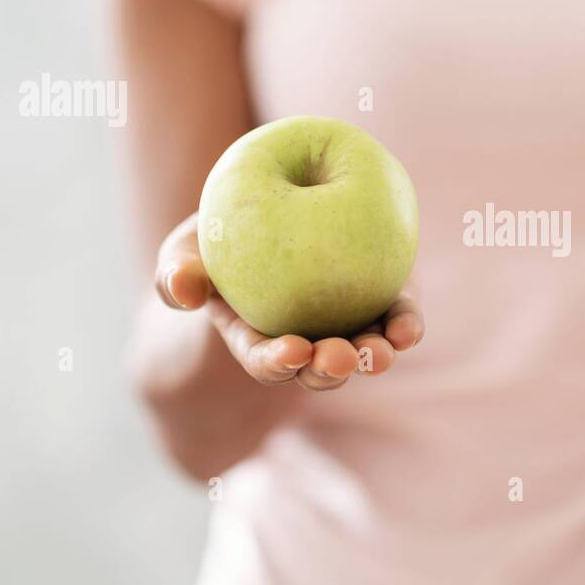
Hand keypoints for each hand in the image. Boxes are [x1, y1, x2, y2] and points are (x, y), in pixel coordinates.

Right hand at [155, 213, 423, 390]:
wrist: (268, 216)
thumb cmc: (216, 240)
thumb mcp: (186, 252)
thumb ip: (177, 273)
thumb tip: (183, 289)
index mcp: (256, 337)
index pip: (266, 359)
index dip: (277, 361)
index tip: (291, 352)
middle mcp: (304, 340)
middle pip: (318, 367)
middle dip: (330, 369)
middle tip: (339, 358)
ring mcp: (345, 324)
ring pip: (362, 350)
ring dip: (373, 356)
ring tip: (384, 352)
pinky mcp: (381, 299)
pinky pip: (394, 319)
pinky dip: (404, 327)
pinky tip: (408, 330)